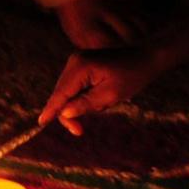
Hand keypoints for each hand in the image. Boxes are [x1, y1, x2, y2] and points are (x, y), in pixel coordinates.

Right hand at [38, 45, 161, 131]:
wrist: (147, 57)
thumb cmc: (132, 76)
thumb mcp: (111, 95)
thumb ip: (85, 104)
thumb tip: (64, 113)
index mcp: (80, 67)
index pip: (61, 94)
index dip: (51, 110)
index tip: (41, 123)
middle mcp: (74, 62)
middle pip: (61, 93)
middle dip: (68, 112)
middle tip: (79, 131)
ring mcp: (76, 61)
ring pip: (67, 91)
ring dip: (79, 104)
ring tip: (104, 104)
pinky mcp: (81, 64)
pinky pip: (75, 86)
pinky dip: (82, 97)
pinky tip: (100, 98)